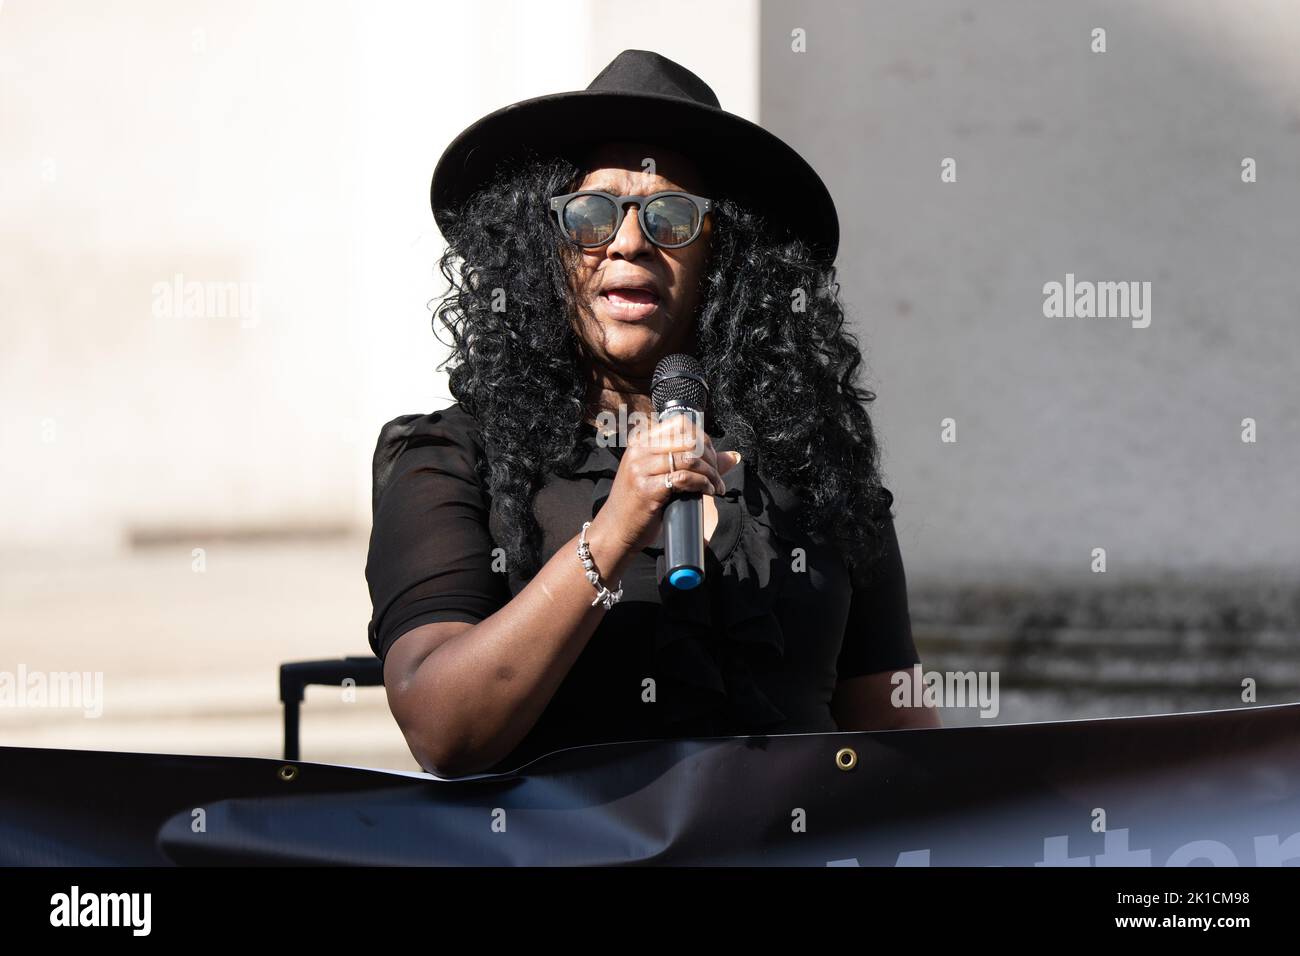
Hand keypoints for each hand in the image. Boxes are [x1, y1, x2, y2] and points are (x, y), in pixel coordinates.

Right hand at [591, 414, 742, 555]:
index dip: (703, 438)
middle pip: (689, 439)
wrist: (615, 530)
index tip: (711, 458)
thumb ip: (693, 462)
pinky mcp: (647, 489)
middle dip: (711, 457)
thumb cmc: (640, 503)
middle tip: (717, 476)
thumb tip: (733, 456)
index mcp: (641, 441)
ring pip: (690, 458)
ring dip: (710, 474)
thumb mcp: (661, 475)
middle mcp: (639, 450)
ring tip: (715, 487)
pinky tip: (707, 492)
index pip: (681, 423)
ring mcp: (641, 468)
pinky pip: (684, 478)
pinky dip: (702, 484)